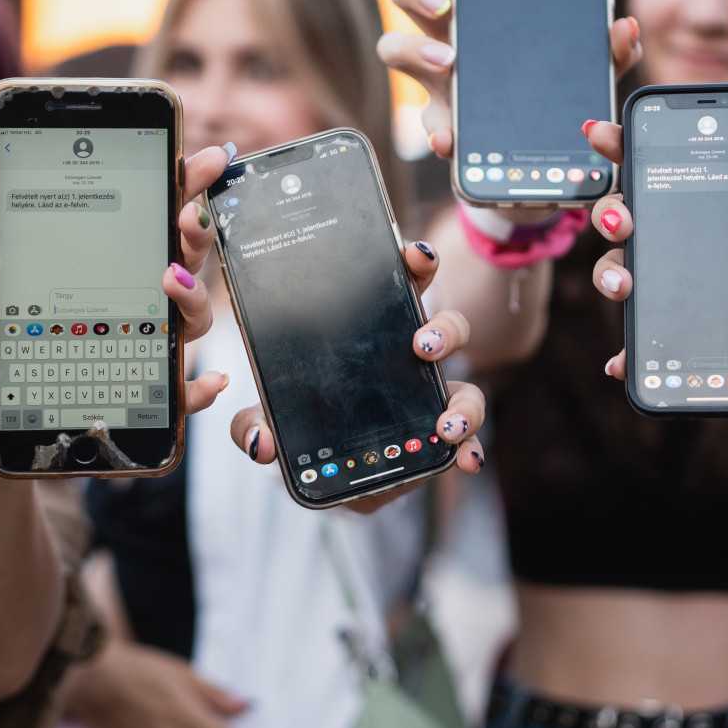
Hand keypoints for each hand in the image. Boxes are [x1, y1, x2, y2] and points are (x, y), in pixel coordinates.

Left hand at [0, 145, 237, 460]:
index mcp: (93, 264)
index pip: (144, 217)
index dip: (180, 186)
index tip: (202, 160)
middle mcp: (123, 302)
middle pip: (179, 260)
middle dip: (194, 232)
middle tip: (187, 216)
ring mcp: (130, 348)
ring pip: (186, 320)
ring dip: (192, 298)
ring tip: (171, 279)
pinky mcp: (127, 398)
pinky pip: (174, 395)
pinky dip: (197, 389)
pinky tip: (204, 380)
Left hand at [227, 238, 488, 508]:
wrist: (324, 473)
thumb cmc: (303, 429)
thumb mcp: (273, 418)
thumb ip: (255, 424)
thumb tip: (261, 442)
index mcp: (373, 338)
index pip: (401, 289)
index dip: (415, 265)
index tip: (415, 255)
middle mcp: (410, 363)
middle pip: (445, 329)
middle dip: (443, 330)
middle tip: (422, 345)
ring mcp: (430, 401)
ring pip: (467, 388)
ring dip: (464, 404)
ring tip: (445, 424)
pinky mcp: (441, 438)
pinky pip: (467, 441)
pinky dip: (471, 449)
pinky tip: (468, 460)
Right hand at [375, 0, 642, 179]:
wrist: (544, 157)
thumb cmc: (559, 93)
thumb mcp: (590, 69)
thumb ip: (609, 50)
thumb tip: (624, 27)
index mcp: (482, 9)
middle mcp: (448, 35)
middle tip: (446, 8)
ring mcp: (438, 79)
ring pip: (394, 48)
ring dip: (414, 50)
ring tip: (449, 64)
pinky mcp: (443, 123)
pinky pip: (428, 123)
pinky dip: (439, 131)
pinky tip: (453, 138)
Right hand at [577, 120, 727, 401]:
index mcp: (702, 217)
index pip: (655, 172)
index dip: (623, 147)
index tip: (601, 132)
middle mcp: (672, 247)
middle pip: (624, 218)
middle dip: (611, 214)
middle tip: (623, 222)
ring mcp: (662, 290)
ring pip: (617, 270)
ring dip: (609, 274)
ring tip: (623, 286)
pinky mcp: (664, 334)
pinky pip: (635, 341)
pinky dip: (624, 353)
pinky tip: (620, 363)